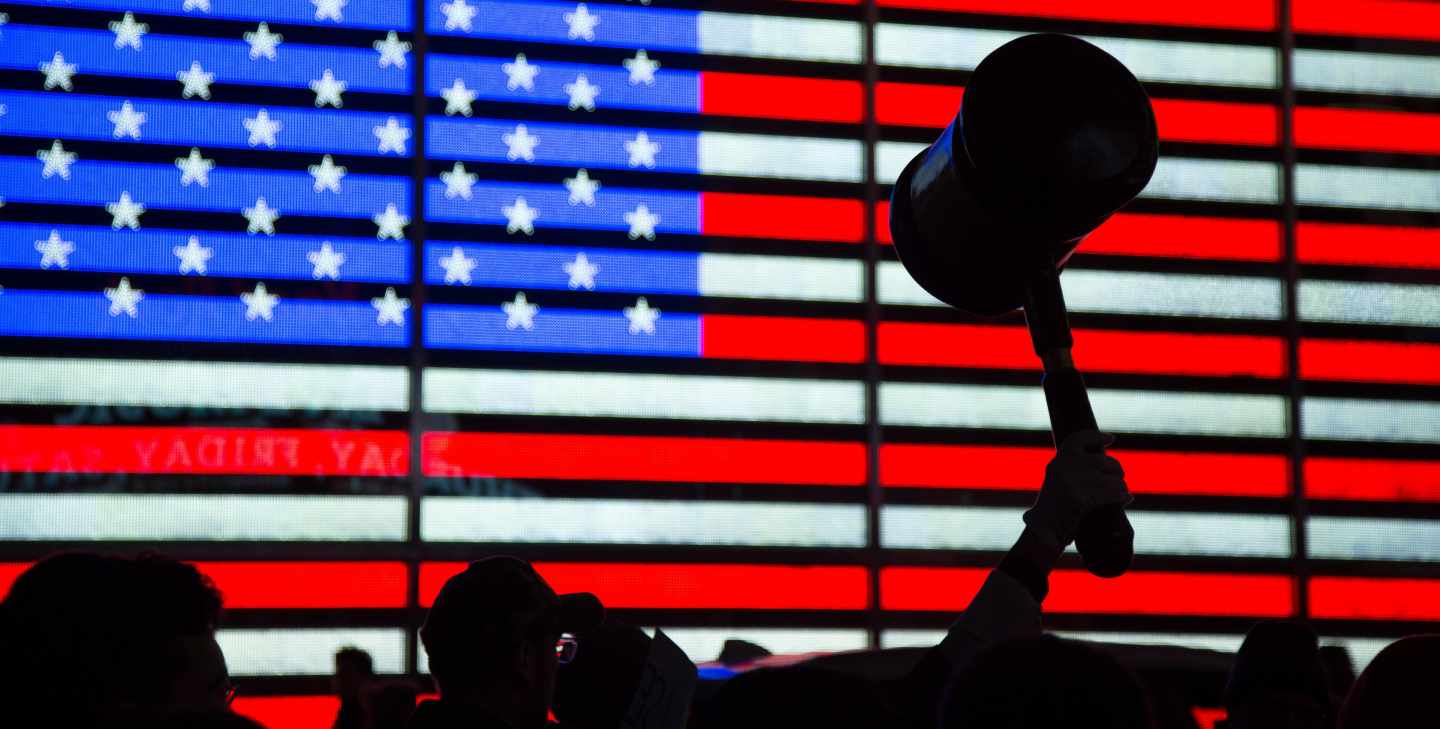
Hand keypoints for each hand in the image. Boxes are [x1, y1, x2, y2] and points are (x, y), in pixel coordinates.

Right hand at [1022, 430, 1131, 548]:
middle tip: (1120, 478)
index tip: (1111, 439)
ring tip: (1122, 493)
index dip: (1096, 436)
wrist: (1043, 533)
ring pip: (1110, 478)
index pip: (1078, 439)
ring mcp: (1070, 483)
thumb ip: (1075, 470)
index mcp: (1057, 462)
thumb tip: (1105, 460)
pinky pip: (1110, 493)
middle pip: (1102, 460)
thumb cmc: (1055, 510)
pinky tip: (1126, 499)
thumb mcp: (1059, 482)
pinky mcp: (1079, 499)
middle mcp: (1062, 468)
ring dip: (1120, 486)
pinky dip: (1121, 496)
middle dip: (1116, 469)